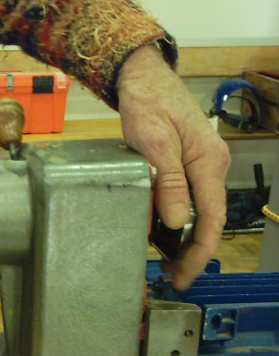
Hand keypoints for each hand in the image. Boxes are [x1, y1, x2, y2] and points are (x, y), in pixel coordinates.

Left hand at [116, 45, 230, 290]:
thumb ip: (168, 181)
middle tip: (173, 277)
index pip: (212, 218)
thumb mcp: (153, 141)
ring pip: (200, 211)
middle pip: (209, 219)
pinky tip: (164, 235)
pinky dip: (179, 221)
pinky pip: (189, 199)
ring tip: (167, 263)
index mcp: (208, 162)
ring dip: (186, 240)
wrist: (143, 78)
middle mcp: (211, 166)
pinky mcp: (188, 164)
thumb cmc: (148, 102)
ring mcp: (201, 165)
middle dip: (193, 252)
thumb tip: (177, 222)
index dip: (199, 252)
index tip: (186, 275)